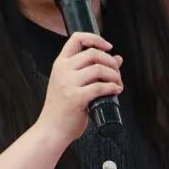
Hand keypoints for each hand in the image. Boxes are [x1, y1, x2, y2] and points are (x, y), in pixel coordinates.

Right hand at [36, 31, 122, 146]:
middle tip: (117, 74)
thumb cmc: (62, 109)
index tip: (108, 46)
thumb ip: (91, 70)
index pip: (77, 38)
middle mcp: (63, 70)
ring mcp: (68, 84)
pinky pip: (100, 87)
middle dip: (111, 62)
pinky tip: (115, 91)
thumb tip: (117, 59)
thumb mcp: (72, 84)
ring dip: (114, 76)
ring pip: (99, 69)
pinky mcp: (76, 98)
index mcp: (60, 64)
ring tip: (117, 84)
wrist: (51, 130)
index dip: (96, 39)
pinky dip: (112, 88)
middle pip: (93, 53)